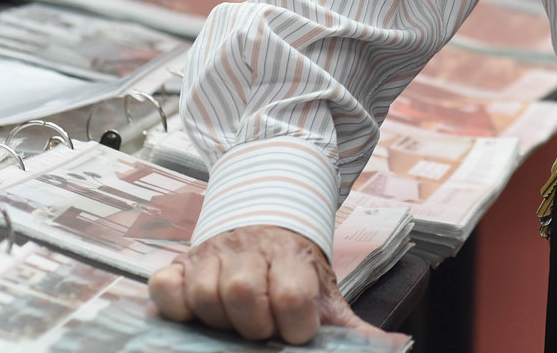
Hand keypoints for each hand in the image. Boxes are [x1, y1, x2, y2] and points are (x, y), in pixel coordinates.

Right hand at [149, 224, 356, 343]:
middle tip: (262, 328)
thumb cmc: (296, 266)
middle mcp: (250, 250)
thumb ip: (350, 325)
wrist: (268, 216)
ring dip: (218, 319)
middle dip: (253, 323)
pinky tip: (194, 312)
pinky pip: (165, 286)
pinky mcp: (181, 263)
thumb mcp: (326, 291)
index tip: (296, 331)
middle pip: (242, 293)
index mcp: (292, 257)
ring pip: (204, 294)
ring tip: (233, 321)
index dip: (294, 323)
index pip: (290, 294)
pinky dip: (175, 304)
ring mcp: (213, 254)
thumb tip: (390, 349)